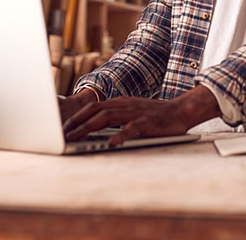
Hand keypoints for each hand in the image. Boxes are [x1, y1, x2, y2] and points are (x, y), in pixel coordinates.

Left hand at [63, 85, 220, 145]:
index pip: (94, 106)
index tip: (65, 127)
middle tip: (64, 134)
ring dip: (89, 127)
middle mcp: (125, 105)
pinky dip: (119, 135)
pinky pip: (131, 128)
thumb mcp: (133, 112)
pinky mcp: (147, 122)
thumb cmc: (156, 115)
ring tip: (76, 137)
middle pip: (96, 111)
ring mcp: (135, 112)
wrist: (181, 111)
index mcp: (121, 102)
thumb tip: (96, 128)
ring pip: (107, 117)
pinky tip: (111, 143)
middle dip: (77, 122)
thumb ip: (117, 117)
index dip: (78, 116)